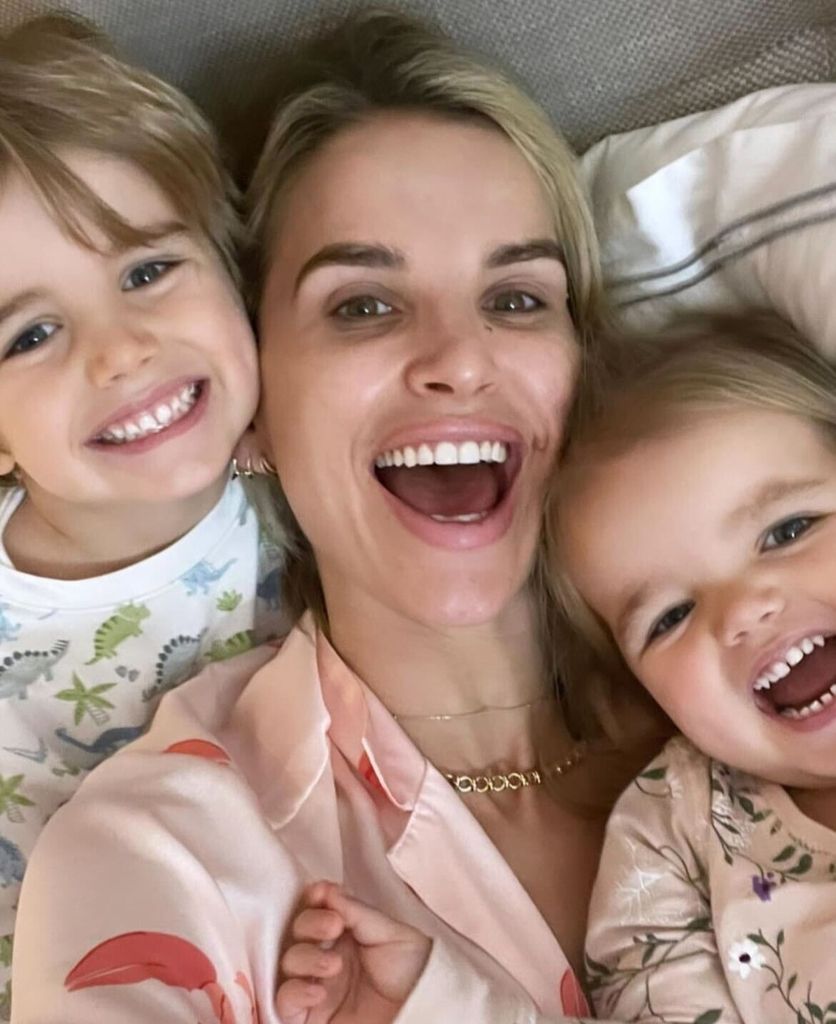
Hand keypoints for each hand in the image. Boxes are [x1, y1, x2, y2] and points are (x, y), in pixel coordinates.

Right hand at [275, 881, 431, 1023]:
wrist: (424, 1010)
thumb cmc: (412, 970)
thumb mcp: (390, 934)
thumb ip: (357, 913)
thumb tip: (327, 889)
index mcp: (344, 932)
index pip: (315, 909)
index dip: (313, 899)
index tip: (321, 893)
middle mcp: (326, 955)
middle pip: (297, 932)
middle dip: (310, 924)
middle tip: (334, 926)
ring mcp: (316, 984)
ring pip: (288, 962)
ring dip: (305, 957)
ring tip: (333, 965)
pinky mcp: (311, 1016)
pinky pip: (285, 1001)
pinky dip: (294, 992)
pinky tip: (318, 991)